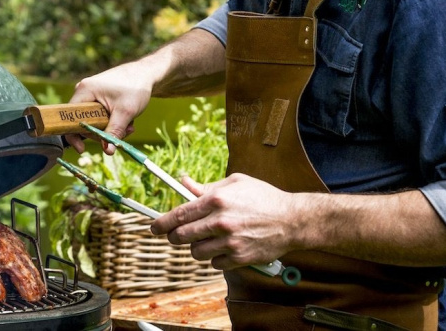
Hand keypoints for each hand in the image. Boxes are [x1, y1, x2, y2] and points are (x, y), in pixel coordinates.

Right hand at [64, 62, 153, 153]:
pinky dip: (112, 123)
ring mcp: (91, 95)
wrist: (146, 73)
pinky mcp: (98, 99)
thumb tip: (107, 151)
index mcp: (84, 90)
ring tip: (129, 127)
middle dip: (101, 133)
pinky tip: (127, 122)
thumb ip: (114, 132)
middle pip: (83, 122)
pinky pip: (99, 117)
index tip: (82, 149)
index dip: (73, 134)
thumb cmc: (135, 87)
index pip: (70, 117)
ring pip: (93, 121)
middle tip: (122, 135)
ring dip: (110, 129)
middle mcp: (84, 92)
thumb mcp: (125, 112)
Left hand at [150, 173, 298, 269]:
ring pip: (196, 252)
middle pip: (182, 236)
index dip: (161, 223)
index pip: (179, 215)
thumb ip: (206, 187)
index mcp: (217, 201)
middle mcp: (221, 222)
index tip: (153, 227)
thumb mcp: (235, 183)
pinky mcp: (240, 258)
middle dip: (175, 237)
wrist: (292, 220)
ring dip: (197, 247)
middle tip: (177, 235)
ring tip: (207, 239)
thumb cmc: (263, 197)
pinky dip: (215, 258)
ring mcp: (230, 243)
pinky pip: (215, 263)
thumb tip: (183, 182)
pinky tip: (225, 247)